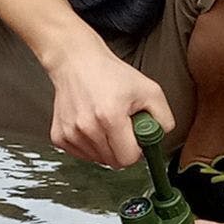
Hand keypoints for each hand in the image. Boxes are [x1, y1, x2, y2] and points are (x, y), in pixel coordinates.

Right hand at [48, 39, 174, 167]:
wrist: (76, 62)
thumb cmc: (110, 74)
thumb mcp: (149, 90)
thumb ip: (163, 117)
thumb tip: (161, 137)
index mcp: (110, 117)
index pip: (128, 158)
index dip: (137, 151)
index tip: (136, 138)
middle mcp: (87, 127)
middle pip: (114, 162)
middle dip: (123, 148)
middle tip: (123, 127)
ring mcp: (71, 133)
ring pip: (99, 160)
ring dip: (107, 147)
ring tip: (106, 123)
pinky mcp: (59, 136)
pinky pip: (82, 155)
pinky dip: (91, 146)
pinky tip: (93, 126)